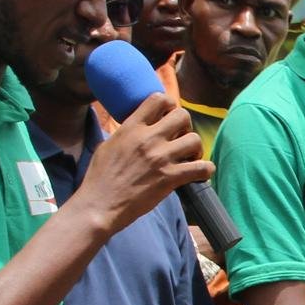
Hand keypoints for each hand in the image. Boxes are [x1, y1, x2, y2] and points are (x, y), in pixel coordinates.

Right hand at [78, 94, 210, 230]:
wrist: (100, 205)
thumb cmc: (99, 178)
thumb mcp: (107, 145)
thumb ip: (125, 133)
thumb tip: (134, 128)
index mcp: (131, 127)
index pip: (158, 99)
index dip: (168, 105)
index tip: (167, 117)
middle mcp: (148, 138)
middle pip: (182, 115)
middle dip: (185, 126)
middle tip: (180, 138)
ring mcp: (161, 158)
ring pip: (194, 139)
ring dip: (196, 148)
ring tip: (189, 157)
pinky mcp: (170, 178)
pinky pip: (201, 168)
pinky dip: (205, 170)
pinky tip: (201, 173)